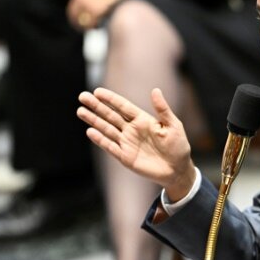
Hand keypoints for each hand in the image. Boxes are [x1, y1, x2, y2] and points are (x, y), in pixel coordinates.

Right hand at [77, 87, 196, 199]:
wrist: (178, 170)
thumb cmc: (178, 146)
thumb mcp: (173, 125)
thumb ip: (163, 109)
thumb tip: (155, 90)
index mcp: (143, 120)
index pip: (123, 106)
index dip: (111, 99)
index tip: (97, 91)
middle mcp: (132, 130)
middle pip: (111, 115)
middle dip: (97, 106)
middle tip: (82, 96)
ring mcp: (127, 143)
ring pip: (107, 129)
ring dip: (94, 121)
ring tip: (81, 111)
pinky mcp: (125, 156)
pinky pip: (110, 146)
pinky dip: (101, 140)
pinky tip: (90, 132)